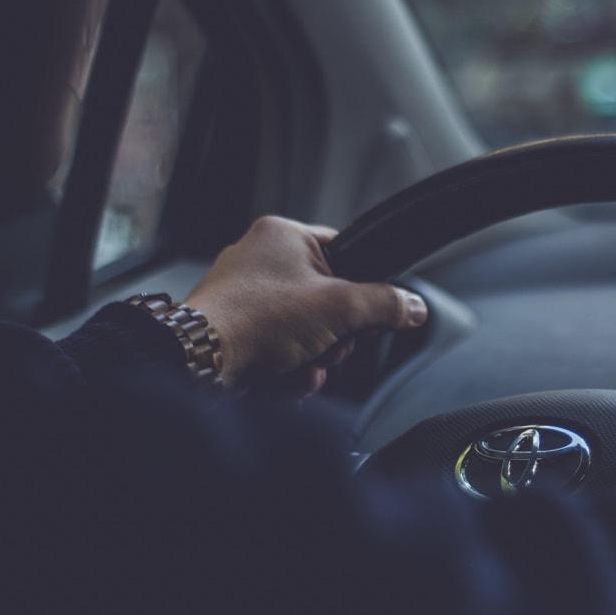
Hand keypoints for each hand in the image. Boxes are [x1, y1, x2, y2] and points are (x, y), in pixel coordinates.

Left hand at [184, 216, 427, 393]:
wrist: (201, 361)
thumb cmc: (257, 319)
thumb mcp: (340, 307)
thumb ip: (386, 305)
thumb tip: (414, 308)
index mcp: (282, 235)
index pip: (344, 251)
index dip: (361, 286)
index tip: (366, 312)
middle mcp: (260, 260)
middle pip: (328, 299)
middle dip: (335, 334)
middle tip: (328, 342)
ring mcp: (245, 297)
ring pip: (306, 330)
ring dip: (314, 357)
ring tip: (302, 363)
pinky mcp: (236, 331)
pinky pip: (281, 349)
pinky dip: (289, 369)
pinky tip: (286, 378)